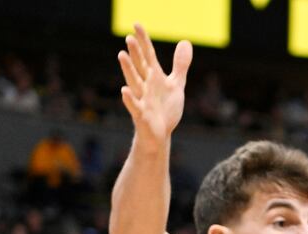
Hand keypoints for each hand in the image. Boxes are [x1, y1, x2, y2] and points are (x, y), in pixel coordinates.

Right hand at [118, 25, 190, 142]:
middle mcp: (146, 85)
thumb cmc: (165, 109)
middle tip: (129, 38)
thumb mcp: (176, 85)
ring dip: (128, 69)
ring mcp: (142, 99)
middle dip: (136, 53)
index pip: (148, 55)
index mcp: (154, 77)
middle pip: (140, 66)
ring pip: (134, 82)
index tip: (136, 24)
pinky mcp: (141, 115)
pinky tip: (124, 91)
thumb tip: (185, 42)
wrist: (160, 134)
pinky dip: (130, 99)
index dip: (143, 41)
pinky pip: (134, 106)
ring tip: (121, 54)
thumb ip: (180, 65)